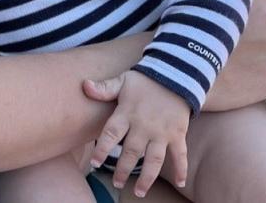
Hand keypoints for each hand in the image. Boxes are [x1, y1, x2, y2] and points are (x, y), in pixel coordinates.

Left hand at [85, 71, 189, 197]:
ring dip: (147, 177)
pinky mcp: (178, 134)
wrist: (175, 73)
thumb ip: (105, 88)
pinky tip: (181, 183)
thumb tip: (84, 85)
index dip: (102, 149)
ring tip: (139, 192)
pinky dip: (182, 169)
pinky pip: (180, 154)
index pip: (111, 133)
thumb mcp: (123, 80)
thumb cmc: (145, 80)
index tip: (94, 163)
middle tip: (116, 183)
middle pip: (131, 152)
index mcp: (127, 113)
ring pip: (154, 159)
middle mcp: (144, 125)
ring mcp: (162, 132)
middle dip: (123, 170)